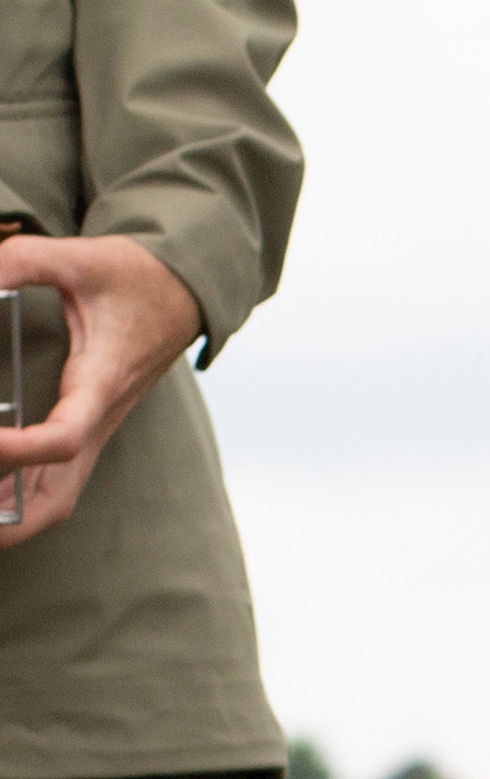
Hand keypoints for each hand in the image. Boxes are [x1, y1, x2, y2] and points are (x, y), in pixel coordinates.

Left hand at [0, 231, 204, 547]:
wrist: (182, 292)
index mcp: (100, 383)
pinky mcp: (88, 429)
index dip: (16, 451)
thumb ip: (17, 263)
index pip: (62, 439)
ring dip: (8, 520)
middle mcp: (98, 419)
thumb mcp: (77, 257)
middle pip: (55, 498)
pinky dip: (16, 501)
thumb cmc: (135, 277)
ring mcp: (95, 431)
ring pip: (53, 499)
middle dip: (4, 521)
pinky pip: (54, 484)